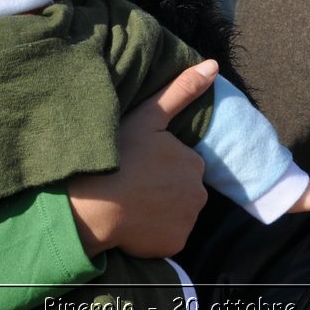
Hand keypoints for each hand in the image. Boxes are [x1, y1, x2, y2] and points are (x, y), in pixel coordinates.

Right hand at [67, 59, 215, 257]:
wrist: (95, 205)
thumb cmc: (119, 156)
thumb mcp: (149, 116)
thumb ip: (182, 90)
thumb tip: (213, 65)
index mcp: (194, 162)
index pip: (182, 164)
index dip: (159, 164)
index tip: (137, 163)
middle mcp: (199, 193)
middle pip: (181, 189)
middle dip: (163, 187)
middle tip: (133, 182)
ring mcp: (188, 222)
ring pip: (176, 213)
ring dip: (160, 209)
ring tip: (131, 202)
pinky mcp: (174, 245)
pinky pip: (168, 236)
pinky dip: (155, 232)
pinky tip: (133, 222)